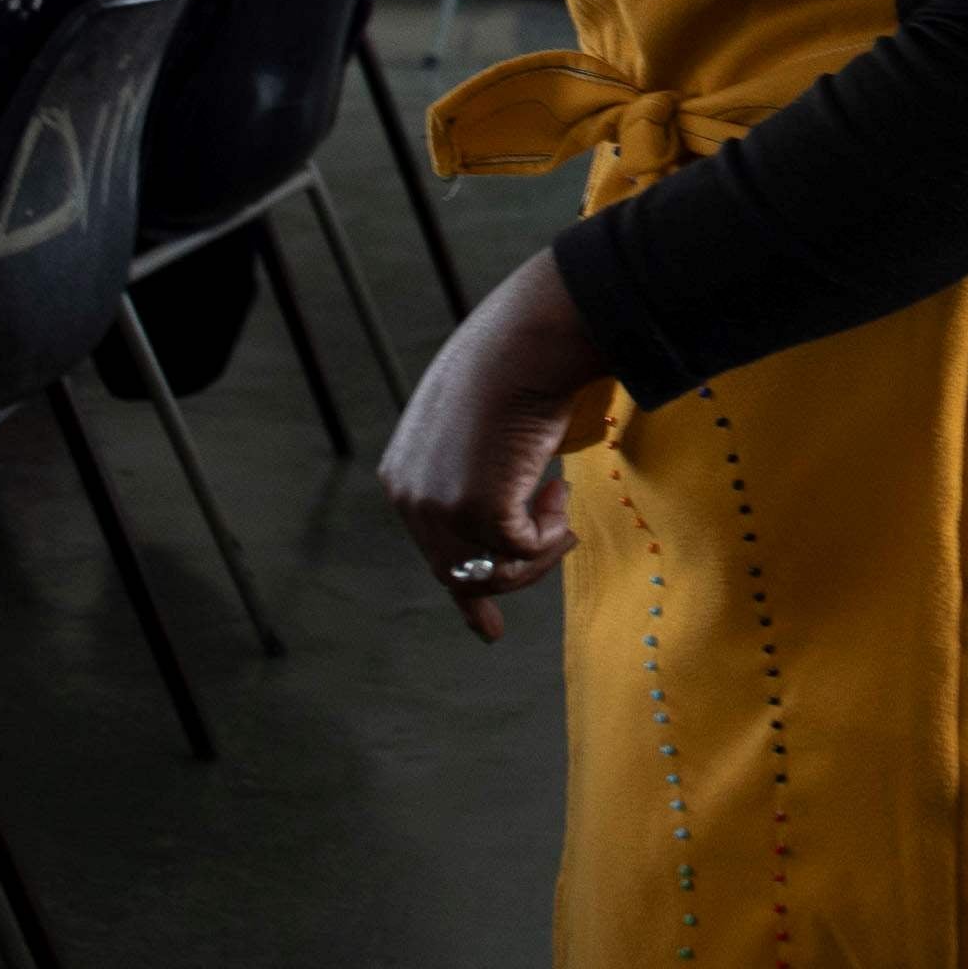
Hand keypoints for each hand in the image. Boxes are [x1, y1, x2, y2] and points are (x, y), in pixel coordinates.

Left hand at [382, 254, 603, 638]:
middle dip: (514, 575)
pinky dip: (551, 532)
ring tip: (560, 497)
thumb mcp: (477, 425)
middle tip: (565, 538)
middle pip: (462, 573)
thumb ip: (476, 468)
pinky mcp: (477, 511)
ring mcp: (439, 507)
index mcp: (402, 477)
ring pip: (497, 571)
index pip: (432, 552)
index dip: (465, 591)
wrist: (524, 340)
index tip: (488, 628)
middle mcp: (410, 497)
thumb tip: (513, 508)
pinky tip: (558, 487)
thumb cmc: (511, 367)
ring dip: (540, 546)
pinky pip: (525, 553)